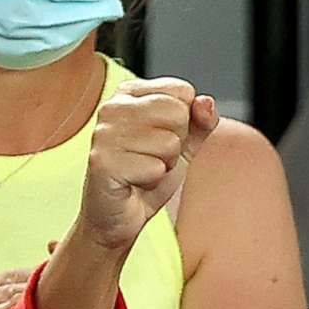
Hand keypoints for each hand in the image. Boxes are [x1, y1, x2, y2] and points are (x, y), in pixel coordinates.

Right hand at [77, 78, 217, 255]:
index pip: (183, 91)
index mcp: (130, 93)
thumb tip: (206, 103)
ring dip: (163, 165)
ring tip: (142, 171)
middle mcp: (113, 106)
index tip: (160, 139)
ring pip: (168, 142)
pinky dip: (151, 182)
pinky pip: (155, 168)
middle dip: (175, 144)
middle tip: (152, 158)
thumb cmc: (146, 176)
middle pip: (178, 113)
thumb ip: (200, 121)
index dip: (184, 123)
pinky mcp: (103, 162)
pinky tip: (134, 183)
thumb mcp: (183, 145)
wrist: (119, 216)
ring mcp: (105, 133)